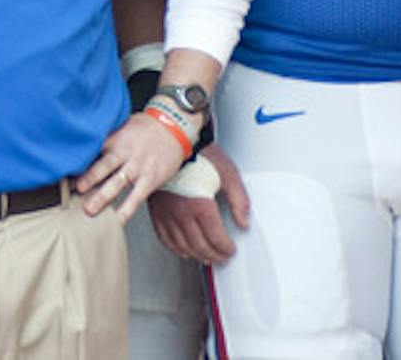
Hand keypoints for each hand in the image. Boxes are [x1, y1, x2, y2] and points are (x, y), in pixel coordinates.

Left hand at [75, 111, 188, 222]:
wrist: (173, 128)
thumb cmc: (143, 128)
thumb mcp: (121, 125)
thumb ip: (103, 136)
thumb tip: (78, 145)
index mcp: (115, 138)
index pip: (94, 147)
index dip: (79, 158)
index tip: (64, 167)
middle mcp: (126, 153)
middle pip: (105, 165)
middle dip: (90, 178)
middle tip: (75, 189)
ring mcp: (138, 167)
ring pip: (119, 183)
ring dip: (103, 197)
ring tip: (89, 210)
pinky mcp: (150, 180)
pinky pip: (137, 198)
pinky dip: (127, 210)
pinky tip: (117, 222)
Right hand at [148, 142, 250, 264]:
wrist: (174, 143)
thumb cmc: (201, 156)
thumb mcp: (229, 174)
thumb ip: (240, 201)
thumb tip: (243, 222)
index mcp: (200, 205)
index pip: (216, 238)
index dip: (226, 248)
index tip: (231, 250)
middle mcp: (181, 212)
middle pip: (200, 245)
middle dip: (214, 255)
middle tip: (222, 258)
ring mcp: (166, 213)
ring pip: (182, 245)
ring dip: (196, 255)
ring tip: (206, 257)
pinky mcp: (156, 210)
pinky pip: (164, 237)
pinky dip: (175, 248)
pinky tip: (183, 249)